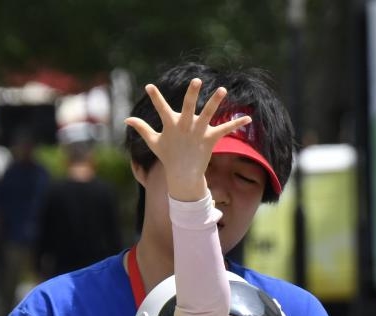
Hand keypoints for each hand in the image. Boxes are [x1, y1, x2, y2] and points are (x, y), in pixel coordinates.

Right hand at [124, 78, 251, 201]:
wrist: (184, 175)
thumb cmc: (168, 156)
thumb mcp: (153, 142)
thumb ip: (142, 128)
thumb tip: (126, 119)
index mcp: (171, 125)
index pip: (160, 108)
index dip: (155, 97)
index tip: (149, 86)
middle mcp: (185, 126)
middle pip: (188, 106)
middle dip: (192, 93)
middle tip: (196, 80)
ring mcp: (198, 132)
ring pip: (208, 114)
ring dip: (215, 101)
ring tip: (223, 89)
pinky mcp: (211, 139)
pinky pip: (225, 129)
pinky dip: (237, 123)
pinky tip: (249, 118)